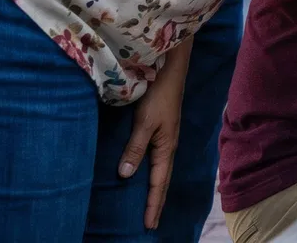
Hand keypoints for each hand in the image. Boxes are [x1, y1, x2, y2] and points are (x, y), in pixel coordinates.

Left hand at [120, 54, 186, 228]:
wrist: (170, 70)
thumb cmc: (158, 95)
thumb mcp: (144, 123)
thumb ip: (135, 148)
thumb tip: (126, 175)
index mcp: (166, 147)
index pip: (158, 183)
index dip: (153, 204)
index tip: (148, 225)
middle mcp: (167, 146)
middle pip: (162, 180)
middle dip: (156, 202)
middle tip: (150, 223)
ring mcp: (165, 138)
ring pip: (160, 170)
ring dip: (155, 189)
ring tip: (149, 205)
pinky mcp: (161, 130)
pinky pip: (156, 160)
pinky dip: (152, 173)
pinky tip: (146, 174)